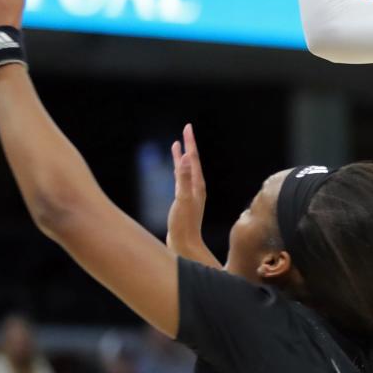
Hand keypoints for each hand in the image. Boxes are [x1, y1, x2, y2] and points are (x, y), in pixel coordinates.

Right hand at [166, 123, 207, 256]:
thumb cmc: (184, 224)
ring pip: (186, 170)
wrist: (184, 245)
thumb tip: (188, 158)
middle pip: (192, 161)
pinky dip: (177, 171)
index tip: (188, 127)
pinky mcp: (182, 201)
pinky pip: (180, 180)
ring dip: (182, 157)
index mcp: (197, 185)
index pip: (194, 158)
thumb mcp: (183, 199)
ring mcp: (189, 194)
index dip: (190, 142)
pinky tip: (175, 170)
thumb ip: (185, 179)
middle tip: (186, 130)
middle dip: (189, 145)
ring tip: (178, 146)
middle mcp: (195, 187)